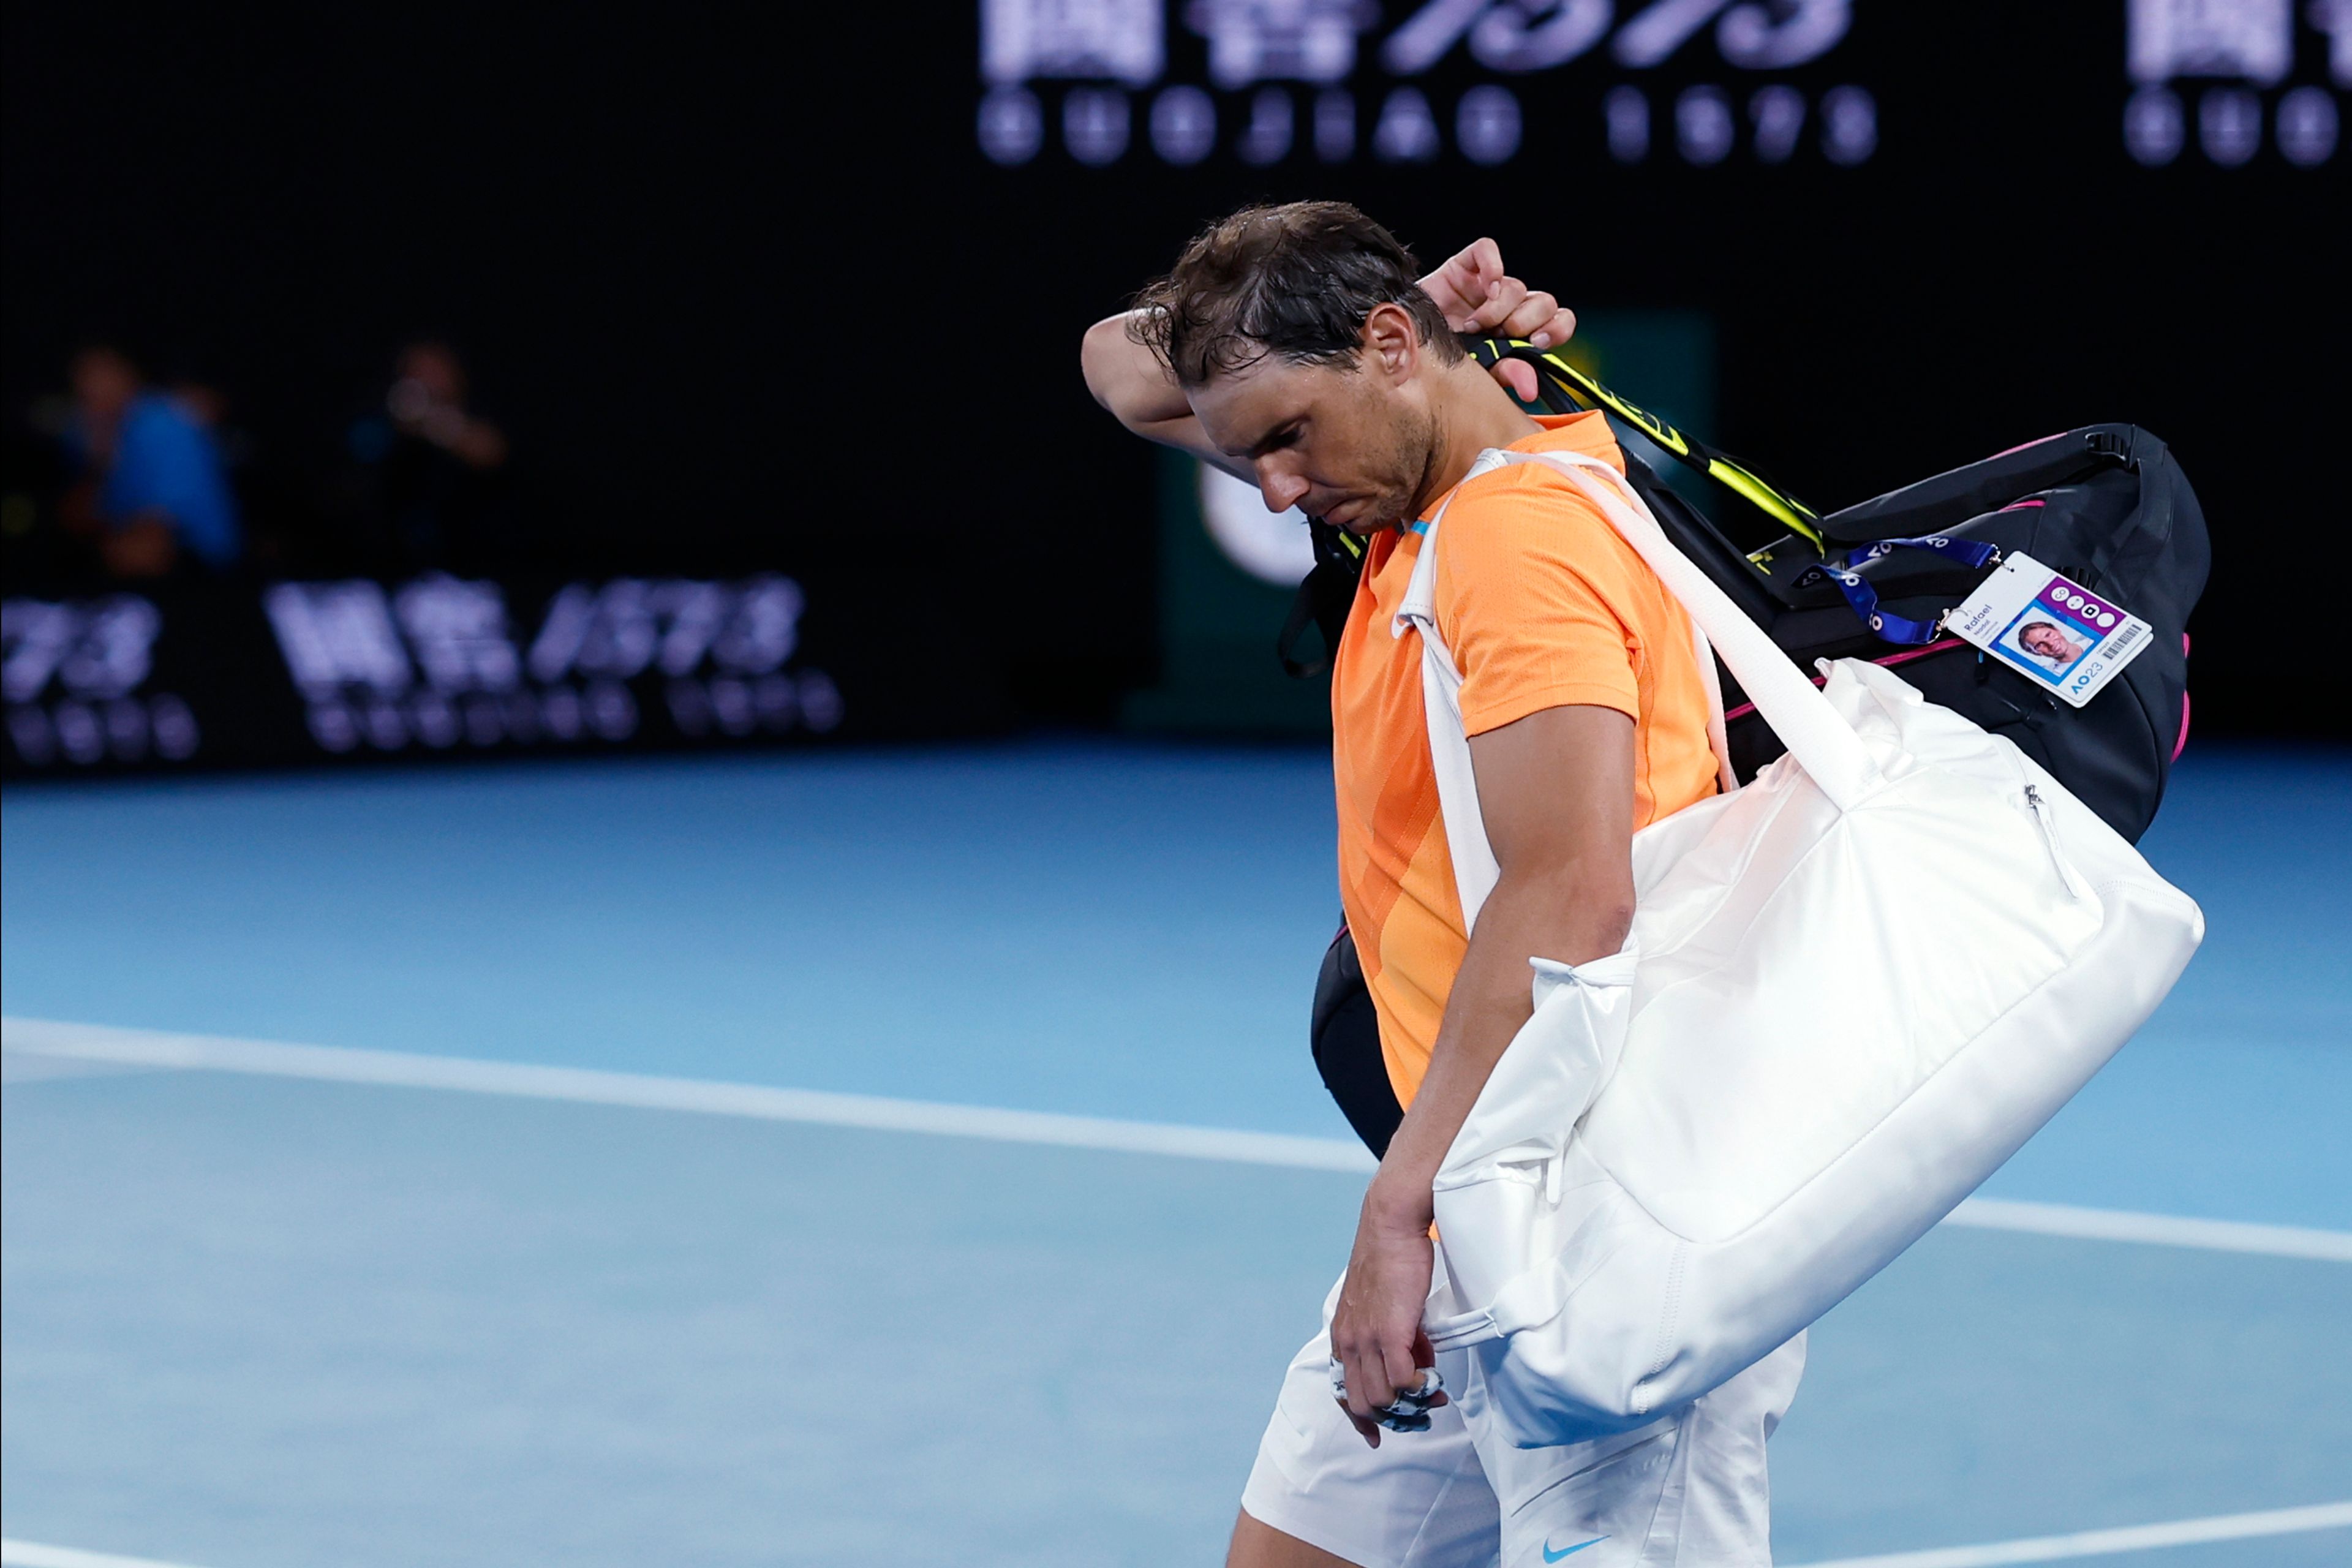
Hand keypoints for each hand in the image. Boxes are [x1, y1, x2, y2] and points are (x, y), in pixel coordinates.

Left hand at [1328, 1183, 1445, 1447]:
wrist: (1391, 1227)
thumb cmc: (1391, 1260)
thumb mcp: (1384, 1305)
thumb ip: (1394, 1337)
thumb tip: (1417, 1365)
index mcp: (1344, 1336)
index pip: (1343, 1391)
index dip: (1360, 1419)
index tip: (1376, 1435)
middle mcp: (1349, 1342)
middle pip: (1362, 1403)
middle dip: (1392, 1417)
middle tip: (1422, 1411)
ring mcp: (1366, 1339)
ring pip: (1382, 1398)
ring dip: (1411, 1404)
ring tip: (1433, 1394)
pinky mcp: (1389, 1333)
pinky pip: (1402, 1381)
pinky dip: (1418, 1389)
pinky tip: (1432, 1381)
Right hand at [1419, 237, 1575, 401]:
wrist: (1397, 345)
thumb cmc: (1438, 360)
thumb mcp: (1477, 371)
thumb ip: (1507, 374)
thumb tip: (1531, 389)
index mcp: (1519, 335)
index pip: (1558, 322)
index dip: (1556, 329)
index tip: (1538, 343)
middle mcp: (1509, 308)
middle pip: (1544, 302)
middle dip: (1524, 322)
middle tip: (1498, 336)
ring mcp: (1488, 286)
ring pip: (1518, 285)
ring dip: (1499, 308)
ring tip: (1473, 325)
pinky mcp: (1467, 265)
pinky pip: (1487, 250)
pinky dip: (1491, 266)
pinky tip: (1482, 288)